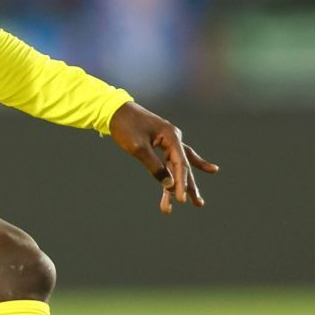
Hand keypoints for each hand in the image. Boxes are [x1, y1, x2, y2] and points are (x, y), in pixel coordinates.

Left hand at [109, 100, 218, 214]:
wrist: (114, 111)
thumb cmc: (126, 127)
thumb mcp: (138, 148)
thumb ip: (154, 166)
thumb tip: (169, 184)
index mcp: (171, 136)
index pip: (181, 164)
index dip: (182, 183)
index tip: (181, 200)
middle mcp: (174, 138)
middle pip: (185, 166)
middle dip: (190, 186)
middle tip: (199, 204)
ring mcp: (168, 141)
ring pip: (178, 166)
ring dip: (182, 184)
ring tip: (195, 202)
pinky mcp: (161, 145)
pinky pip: (171, 162)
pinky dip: (174, 174)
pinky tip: (181, 185)